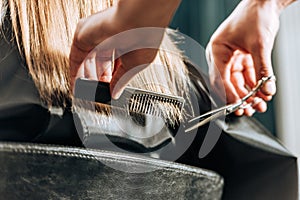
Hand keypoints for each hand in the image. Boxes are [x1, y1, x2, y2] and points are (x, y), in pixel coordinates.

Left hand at [69, 0, 179, 98]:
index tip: (109, 91)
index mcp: (124, 44)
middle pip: (99, 64)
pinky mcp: (83, 36)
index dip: (110, 79)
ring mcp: (95, 37)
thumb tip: (115, 93)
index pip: (113, 64)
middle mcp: (109, 39)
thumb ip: (121, 80)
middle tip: (98, 94)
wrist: (138, 20)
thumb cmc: (145, 37)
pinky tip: (78, 85)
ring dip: (87, 79)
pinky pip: (76, 58)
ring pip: (87, 61)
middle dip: (99, 80)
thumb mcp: (135, 66)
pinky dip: (75, 73)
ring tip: (88, 94)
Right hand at [206, 0, 280, 115]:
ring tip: (259, 104)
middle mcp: (221, 56)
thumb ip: (263, 69)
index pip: (220, 78)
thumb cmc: (255, 16)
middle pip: (227, 83)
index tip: (239, 106)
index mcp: (216, 51)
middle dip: (239, 97)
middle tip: (249, 110)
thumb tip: (266, 90)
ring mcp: (231, 58)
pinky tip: (262, 93)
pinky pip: (246, 76)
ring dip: (248, 93)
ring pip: (237, 82)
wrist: (264, 2)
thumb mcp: (259, 44)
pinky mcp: (242, 58)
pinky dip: (254, 84)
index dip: (229, 94)